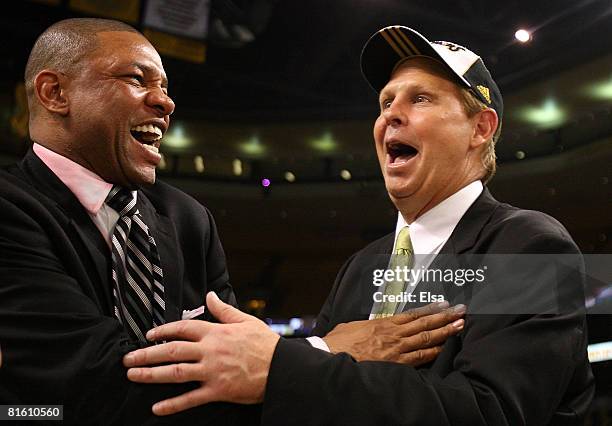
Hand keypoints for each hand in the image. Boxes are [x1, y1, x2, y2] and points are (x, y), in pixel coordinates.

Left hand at [123, 292, 279, 415]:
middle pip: (171, 351)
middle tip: (128, 358)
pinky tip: (157, 408)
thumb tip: (209, 297)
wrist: (281, 368)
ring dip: (151, 375)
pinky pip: (190, 399)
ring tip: (133, 375)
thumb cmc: (265, 344)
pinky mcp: (217, 391)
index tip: (148, 335)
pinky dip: (172, 405)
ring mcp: (212, 372)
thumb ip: (223, 310)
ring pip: (175, 373)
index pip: (182, 328)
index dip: (162, 330)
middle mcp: (210, 351)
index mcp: (216, 333)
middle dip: (146, 354)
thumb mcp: (245, 321)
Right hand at [322, 302, 464, 364]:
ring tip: (460, 326)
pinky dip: (434, 352)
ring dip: (445, 331)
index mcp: (384, 323)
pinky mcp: (396, 364)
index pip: (413, 314)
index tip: (444, 304)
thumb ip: (368, 324)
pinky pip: (420, 357)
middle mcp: (393, 334)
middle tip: (461, 311)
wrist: (331, 356)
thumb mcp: (354, 326)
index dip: (430, 309)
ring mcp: (396, 349)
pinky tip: (445, 348)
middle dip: (445, 317)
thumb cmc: (339, 342)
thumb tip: (372, 325)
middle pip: (425, 324)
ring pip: (426, 339)